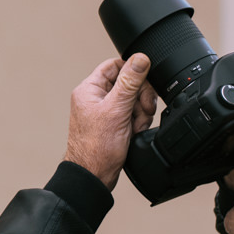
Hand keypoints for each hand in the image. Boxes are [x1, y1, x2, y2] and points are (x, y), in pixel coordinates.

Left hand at [64, 54, 155, 190]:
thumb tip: (140, 59)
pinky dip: (139, 123)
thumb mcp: (116, 110)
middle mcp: (97, 98)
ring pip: (135, 100)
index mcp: (90, 89)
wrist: (95, 175)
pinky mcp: (116, 124)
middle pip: (129, 83)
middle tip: (139, 110)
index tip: (143, 82)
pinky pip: (134, 115)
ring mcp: (107, 112)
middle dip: (140, 98)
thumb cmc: (96, 147)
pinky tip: (134, 132)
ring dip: (140, 113)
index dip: (132, 72)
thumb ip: (130, 83)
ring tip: (133, 126)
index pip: (115, 66)